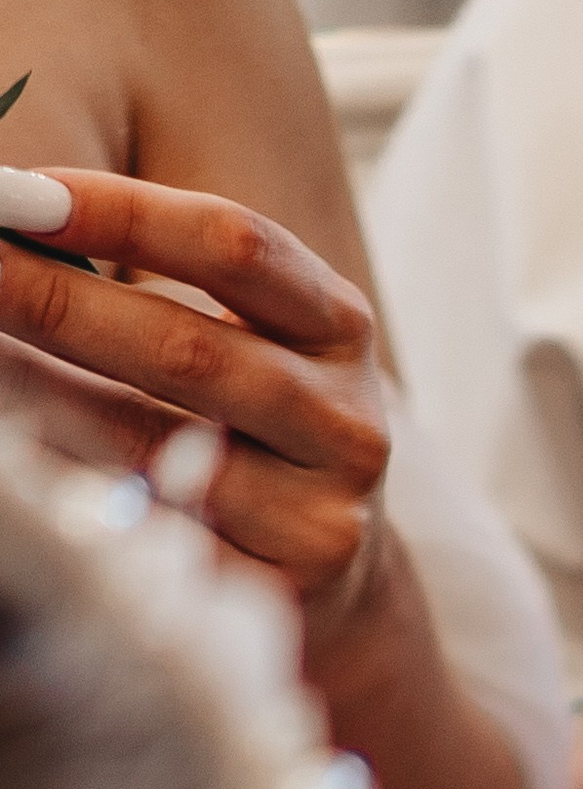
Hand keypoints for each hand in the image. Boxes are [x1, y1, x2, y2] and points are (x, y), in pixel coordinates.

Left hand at [0, 170, 392, 643]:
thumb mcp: (250, 333)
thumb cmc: (258, 421)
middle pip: (185, 349)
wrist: (336, 568)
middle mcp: (344, 421)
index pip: (233, 246)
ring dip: (41, 395)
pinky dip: (70, 490)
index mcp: (339, 327)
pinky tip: (20, 464)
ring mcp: (318, 516)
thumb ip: (166, 278)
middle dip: (56, 300)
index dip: (122, 212)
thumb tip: (20, 222)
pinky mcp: (279, 592)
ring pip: (153, 446)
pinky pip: (150, 534)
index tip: (19, 196)